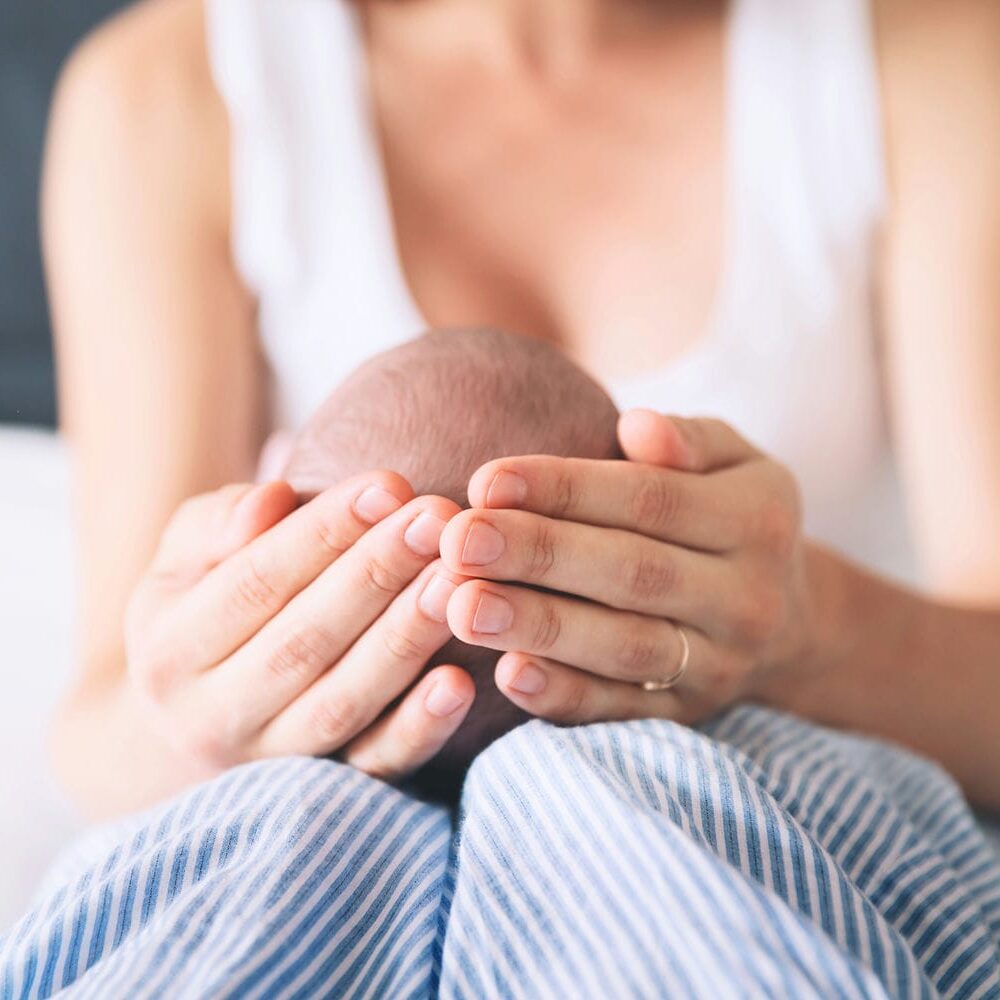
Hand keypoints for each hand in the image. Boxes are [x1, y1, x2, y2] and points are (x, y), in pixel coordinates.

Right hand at [124, 474, 474, 782]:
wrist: (191, 718)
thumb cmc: (202, 608)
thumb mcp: (184, 556)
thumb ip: (219, 522)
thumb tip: (271, 500)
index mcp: (168, 650)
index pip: (257, 581)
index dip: (326, 532)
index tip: (390, 486)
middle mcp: (208, 717)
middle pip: (305, 639)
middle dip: (377, 574)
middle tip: (438, 520)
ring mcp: (268, 762)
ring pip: (343, 700)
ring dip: (405, 639)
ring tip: (455, 581)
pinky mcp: (324, 792)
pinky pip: (373, 768)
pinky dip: (418, 730)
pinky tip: (461, 684)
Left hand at [438, 410, 818, 725]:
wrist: (791, 624)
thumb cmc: (732, 518)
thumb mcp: (737, 462)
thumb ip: (690, 438)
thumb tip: (637, 427)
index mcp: (756, 519)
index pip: (651, 500)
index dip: (566, 489)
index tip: (485, 481)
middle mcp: (746, 598)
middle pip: (633, 573)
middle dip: (540, 556)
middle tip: (458, 541)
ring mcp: (719, 665)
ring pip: (625, 647)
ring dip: (540, 628)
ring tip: (462, 606)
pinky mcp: (687, 714)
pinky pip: (624, 711)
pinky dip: (566, 696)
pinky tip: (507, 675)